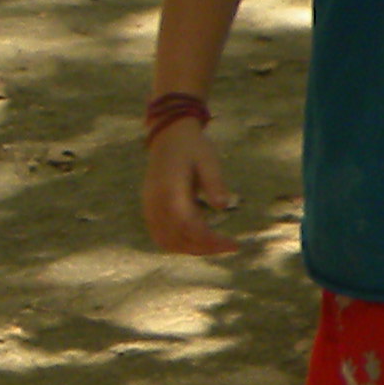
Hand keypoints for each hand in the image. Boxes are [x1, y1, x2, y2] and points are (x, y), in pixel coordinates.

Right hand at [144, 121, 239, 259]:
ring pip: (166, 241)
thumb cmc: (193, 147)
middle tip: (229, 247)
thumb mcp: (208, 160)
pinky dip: (178, 244)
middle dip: (204, 248)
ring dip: (190, 249)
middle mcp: (155, 204)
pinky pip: (160, 235)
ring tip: (216, 246)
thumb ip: (214, 182)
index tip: (234, 245)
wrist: (168, 136)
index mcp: (169, 192)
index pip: (189, 228)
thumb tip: (224, 206)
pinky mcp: (150, 208)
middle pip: (177, 240)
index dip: (211, 241)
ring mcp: (149, 207)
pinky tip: (198, 240)